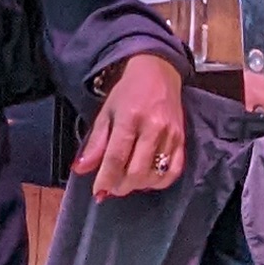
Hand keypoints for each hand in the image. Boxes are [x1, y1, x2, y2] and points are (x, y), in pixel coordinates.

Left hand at [82, 55, 189, 198]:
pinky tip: (147, 178)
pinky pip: (174, 171)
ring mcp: (171, 134)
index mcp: (129, 117)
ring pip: (155, 175)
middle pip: (136, 171)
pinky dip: (159, 182)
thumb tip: (81, 169)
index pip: (116, 157)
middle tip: (112, 187)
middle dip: (121, 186)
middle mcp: (153, 127)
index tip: (98, 192)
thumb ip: (95, 143)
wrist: (158, 72)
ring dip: (138, 185)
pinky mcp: (183, 139)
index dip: (106, 179)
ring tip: (127, 181)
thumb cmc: (128, 92)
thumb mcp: (106, 112)